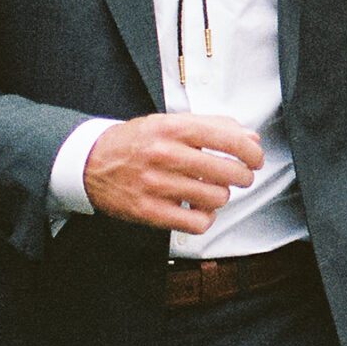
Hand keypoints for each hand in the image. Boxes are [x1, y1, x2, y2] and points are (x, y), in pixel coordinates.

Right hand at [82, 114, 262, 233]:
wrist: (90, 163)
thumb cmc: (136, 142)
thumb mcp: (170, 123)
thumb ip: (212, 126)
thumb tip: (250, 138)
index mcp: (172, 128)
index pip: (227, 138)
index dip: (251, 152)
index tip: (256, 159)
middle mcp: (164, 154)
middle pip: (226, 172)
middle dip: (242, 176)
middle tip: (240, 176)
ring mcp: (155, 184)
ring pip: (215, 197)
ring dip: (221, 196)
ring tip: (213, 190)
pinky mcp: (148, 211)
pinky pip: (196, 222)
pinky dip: (205, 218)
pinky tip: (199, 209)